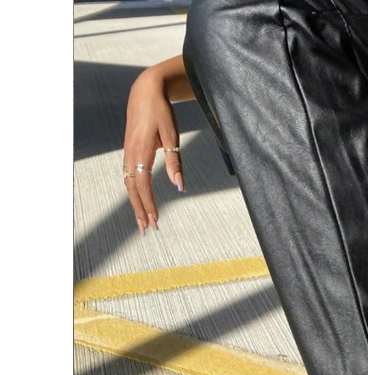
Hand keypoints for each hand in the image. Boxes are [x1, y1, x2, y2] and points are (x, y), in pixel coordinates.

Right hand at [123, 69, 183, 234]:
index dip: (148, 203)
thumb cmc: (162, 112)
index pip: (143, 184)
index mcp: (141, 150)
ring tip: (143, 222)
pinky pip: (129, 177)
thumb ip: (175, 162)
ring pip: (129, 185)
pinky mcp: (129, 152)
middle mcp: (131, 154)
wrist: (145, 91)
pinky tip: (139, 202)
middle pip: (133, 189)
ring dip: (136, 204)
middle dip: (140, 211)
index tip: (155, 219)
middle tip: (147, 230)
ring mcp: (127, 153)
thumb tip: (180, 187)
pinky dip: (134, 193)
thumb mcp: (172, 136)